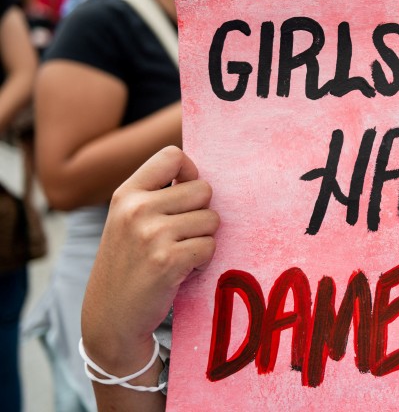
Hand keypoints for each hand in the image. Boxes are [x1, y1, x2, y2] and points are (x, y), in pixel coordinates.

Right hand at [82, 147, 219, 370]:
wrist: (110, 317)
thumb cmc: (128, 264)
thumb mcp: (128, 220)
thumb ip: (157, 195)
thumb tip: (204, 175)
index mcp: (127, 194)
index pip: (172, 156)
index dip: (190, 173)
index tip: (185, 194)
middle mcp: (137, 209)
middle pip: (203, 190)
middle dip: (201, 214)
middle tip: (181, 237)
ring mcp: (152, 235)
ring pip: (212, 220)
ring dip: (203, 240)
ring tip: (178, 255)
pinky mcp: (168, 261)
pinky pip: (210, 247)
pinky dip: (203, 261)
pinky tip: (180, 271)